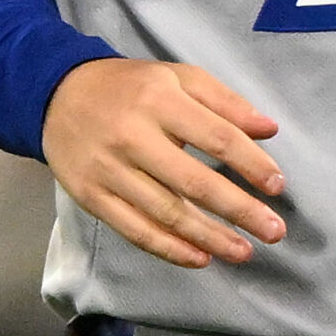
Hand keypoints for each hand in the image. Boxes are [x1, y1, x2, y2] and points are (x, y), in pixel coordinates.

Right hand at [44, 58, 285, 268]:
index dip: (250, 163)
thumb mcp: (178, 77)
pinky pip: (135, 230)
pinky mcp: (92, 197)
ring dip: (210, 237)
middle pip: (193, 182)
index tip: (278, 186)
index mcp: (159, 99)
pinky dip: (169, 249)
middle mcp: (133, 136)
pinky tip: (200, 258)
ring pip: (166, 213)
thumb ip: (225, 101)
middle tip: (274, 230)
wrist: (57, 95)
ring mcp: (109, 171)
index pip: (215, 136)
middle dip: (239, 210)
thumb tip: (269, 129)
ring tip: (244, 252)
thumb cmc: (131, 86)